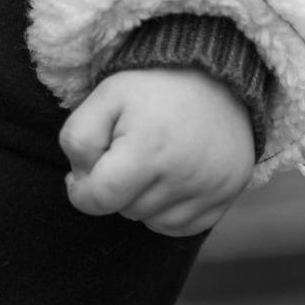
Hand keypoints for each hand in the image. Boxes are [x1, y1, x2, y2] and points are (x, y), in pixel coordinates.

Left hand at [60, 67, 254, 236]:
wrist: (217, 77)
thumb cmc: (154, 87)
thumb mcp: (106, 95)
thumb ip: (78, 138)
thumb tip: (80, 180)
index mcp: (148, 150)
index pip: (101, 198)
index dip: (81, 192)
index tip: (78, 178)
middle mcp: (183, 177)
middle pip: (126, 210)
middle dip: (115, 189)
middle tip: (123, 154)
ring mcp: (209, 191)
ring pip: (152, 221)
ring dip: (141, 201)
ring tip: (149, 163)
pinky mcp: (226, 197)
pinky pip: (182, 227)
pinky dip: (167, 211)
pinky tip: (169, 180)